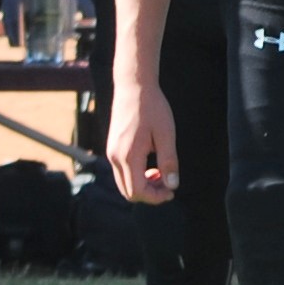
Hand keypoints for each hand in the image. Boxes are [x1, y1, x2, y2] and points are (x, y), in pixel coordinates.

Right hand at [108, 77, 177, 205]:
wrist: (133, 87)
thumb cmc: (152, 108)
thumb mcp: (166, 134)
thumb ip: (169, 161)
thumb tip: (172, 185)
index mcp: (129, 156)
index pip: (137, 192)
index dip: (155, 197)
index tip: (171, 191)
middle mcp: (115, 158)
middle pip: (128, 192)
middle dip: (149, 194)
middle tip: (168, 183)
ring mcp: (111, 153)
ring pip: (123, 184)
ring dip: (142, 185)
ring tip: (161, 173)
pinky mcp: (112, 148)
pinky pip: (121, 172)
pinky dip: (135, 176)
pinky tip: (150, 164)